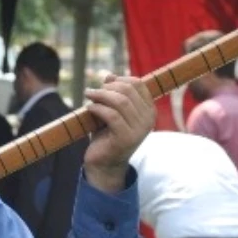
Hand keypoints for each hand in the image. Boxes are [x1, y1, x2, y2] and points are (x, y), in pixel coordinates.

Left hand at [82, 73, 155, 192]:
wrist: (104, 163)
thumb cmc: (107, 134)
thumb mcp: (111, 110)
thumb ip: (113, 94)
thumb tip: (109, 74)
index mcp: (149, 110)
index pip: (138, 84)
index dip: (119, 80)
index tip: (103, 84)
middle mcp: (148, 119)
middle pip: (128, 90)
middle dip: (107, 87)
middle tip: (93, 92)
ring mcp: (139, 129)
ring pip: (120, 102)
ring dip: (101, 95)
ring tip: (88, 96)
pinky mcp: (126, 138)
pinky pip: (111, 115)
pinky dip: (98, 108)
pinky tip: (89, 109)